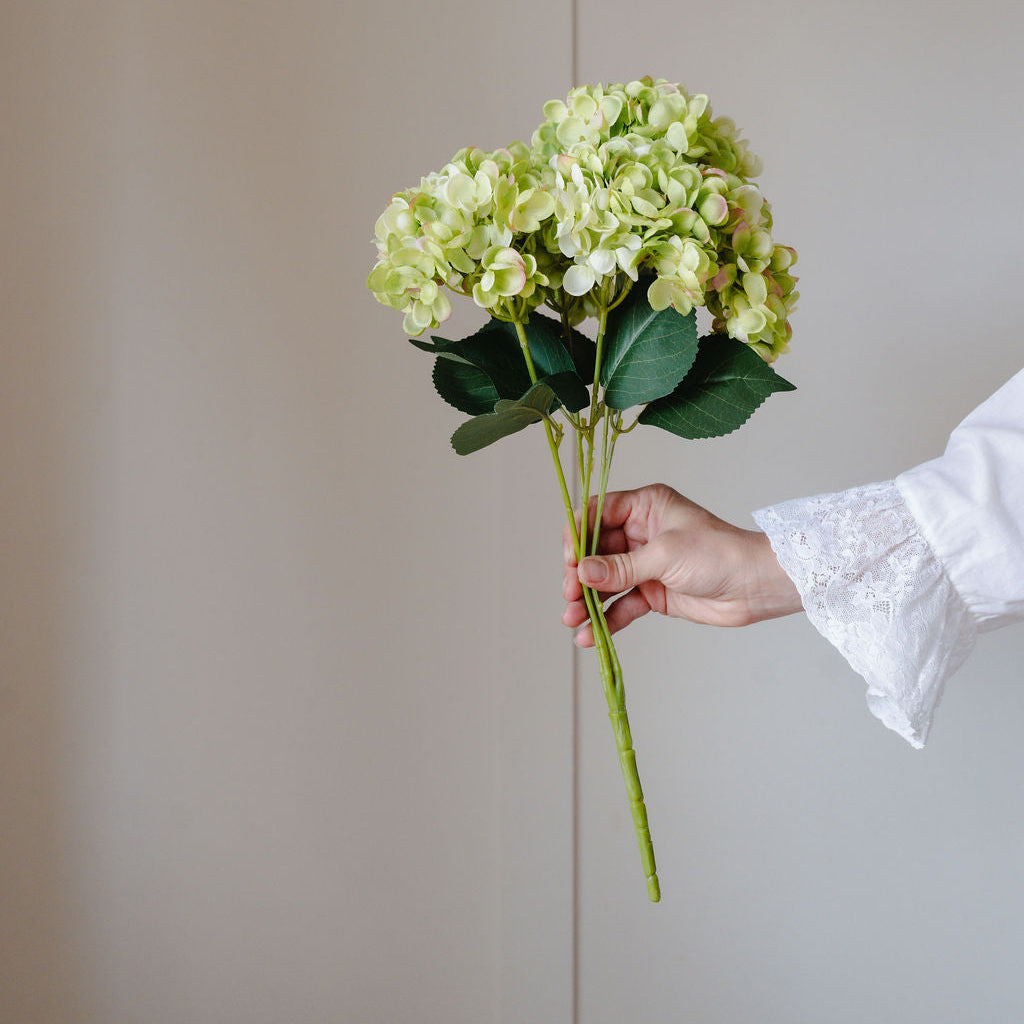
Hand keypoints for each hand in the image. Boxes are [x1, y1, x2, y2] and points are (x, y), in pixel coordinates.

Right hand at [562, 483, 801, 646]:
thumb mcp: (665, 555)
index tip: (570, 562)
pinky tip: (590, 635)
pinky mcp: (652, 592)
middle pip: (595, 551)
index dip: (578, 536)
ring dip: (587, 601)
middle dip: (579, 575)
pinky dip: (606, 619)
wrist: (755, 587)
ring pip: (605, 581)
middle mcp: (641, 532)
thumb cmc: (719, 554)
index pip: (597, 514)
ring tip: (573, 619)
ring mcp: (645, 563)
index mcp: (645, 506)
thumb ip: (621, 567)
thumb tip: (582, 573)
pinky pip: (621, 604)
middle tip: (570, 596)